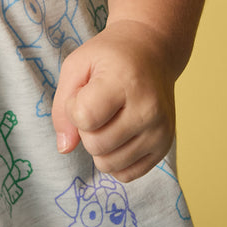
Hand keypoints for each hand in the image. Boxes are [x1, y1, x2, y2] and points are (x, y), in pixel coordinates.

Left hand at [52, 20, 175, 182]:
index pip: (84, 118)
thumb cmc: (109, 57)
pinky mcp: (165, 147)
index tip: (82, 92)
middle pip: (95, 145)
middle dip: (85, 128)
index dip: (73, 108)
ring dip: (98, 145)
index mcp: (124, 81)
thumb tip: (64, 148)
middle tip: (97, 104)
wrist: (151, 51)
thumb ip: (61, 106)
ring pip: (109, 164)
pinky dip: (114, 159)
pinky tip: (118, 134)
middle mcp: (148, 109)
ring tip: (108, 118)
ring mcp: (160, 131)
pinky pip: (126, 174)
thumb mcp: (76, 65)